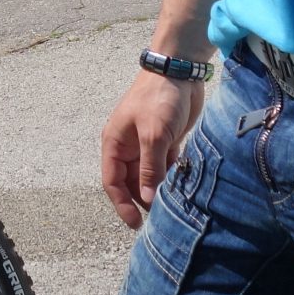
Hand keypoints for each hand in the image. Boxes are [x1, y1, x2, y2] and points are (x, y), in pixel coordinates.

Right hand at [98, 71, 204, 227]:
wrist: (179, 71)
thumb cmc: (159, 98)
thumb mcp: (153, 135)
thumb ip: (150, 168)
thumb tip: (148, 200)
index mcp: (115, 144)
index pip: (112, 182)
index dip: (121, 204)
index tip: (135, 223)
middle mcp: (128, 147)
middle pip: (131, 183)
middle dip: (141, 201)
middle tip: (158, 220)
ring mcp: (147, 145)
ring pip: (149, 177)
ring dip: (157, 191)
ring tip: (171, 208)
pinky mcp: (166, 143)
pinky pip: (165, 168)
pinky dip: (171, 180)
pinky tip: (181, 191)